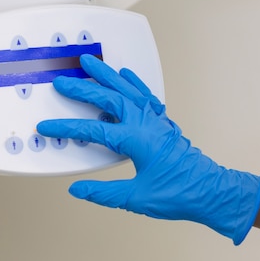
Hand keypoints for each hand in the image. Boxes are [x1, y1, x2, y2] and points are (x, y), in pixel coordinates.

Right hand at [36, 54, 259, 244]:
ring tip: (91, 62)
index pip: (93, 130)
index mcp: (135, 139)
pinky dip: (134, 83)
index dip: (67, 127)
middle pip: (108, 98)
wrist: (210, 190)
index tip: (49, 126)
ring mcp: (155, 119)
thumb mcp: (136, 198)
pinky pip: (144, 95)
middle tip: (64, 79)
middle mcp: (145, 123)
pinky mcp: (162, 122)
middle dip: (83, 87)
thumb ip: (103, 192)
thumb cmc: (180, 193)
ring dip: (108, 75)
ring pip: (127, 90)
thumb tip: (79, 189)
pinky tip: (126, 75)